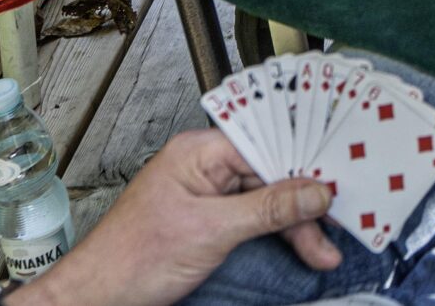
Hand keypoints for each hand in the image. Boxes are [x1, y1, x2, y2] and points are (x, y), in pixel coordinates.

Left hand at [14, 130, 336, 305]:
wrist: (96, 298)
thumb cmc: (131, 260)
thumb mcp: (210, 231)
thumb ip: (267, 209)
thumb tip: (315, 191)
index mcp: (199, 150)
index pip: (268, 145)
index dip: (305, 164)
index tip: (339, 181)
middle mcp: (205, 164)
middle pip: (272, 173)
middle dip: (306, 203)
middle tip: (337, 224)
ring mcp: (208, 192)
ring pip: (268, 198)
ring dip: (297, 226)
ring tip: (323, 250)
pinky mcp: (210, 218)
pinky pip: (255, 217)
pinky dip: (279, 234)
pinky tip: (302, 245)